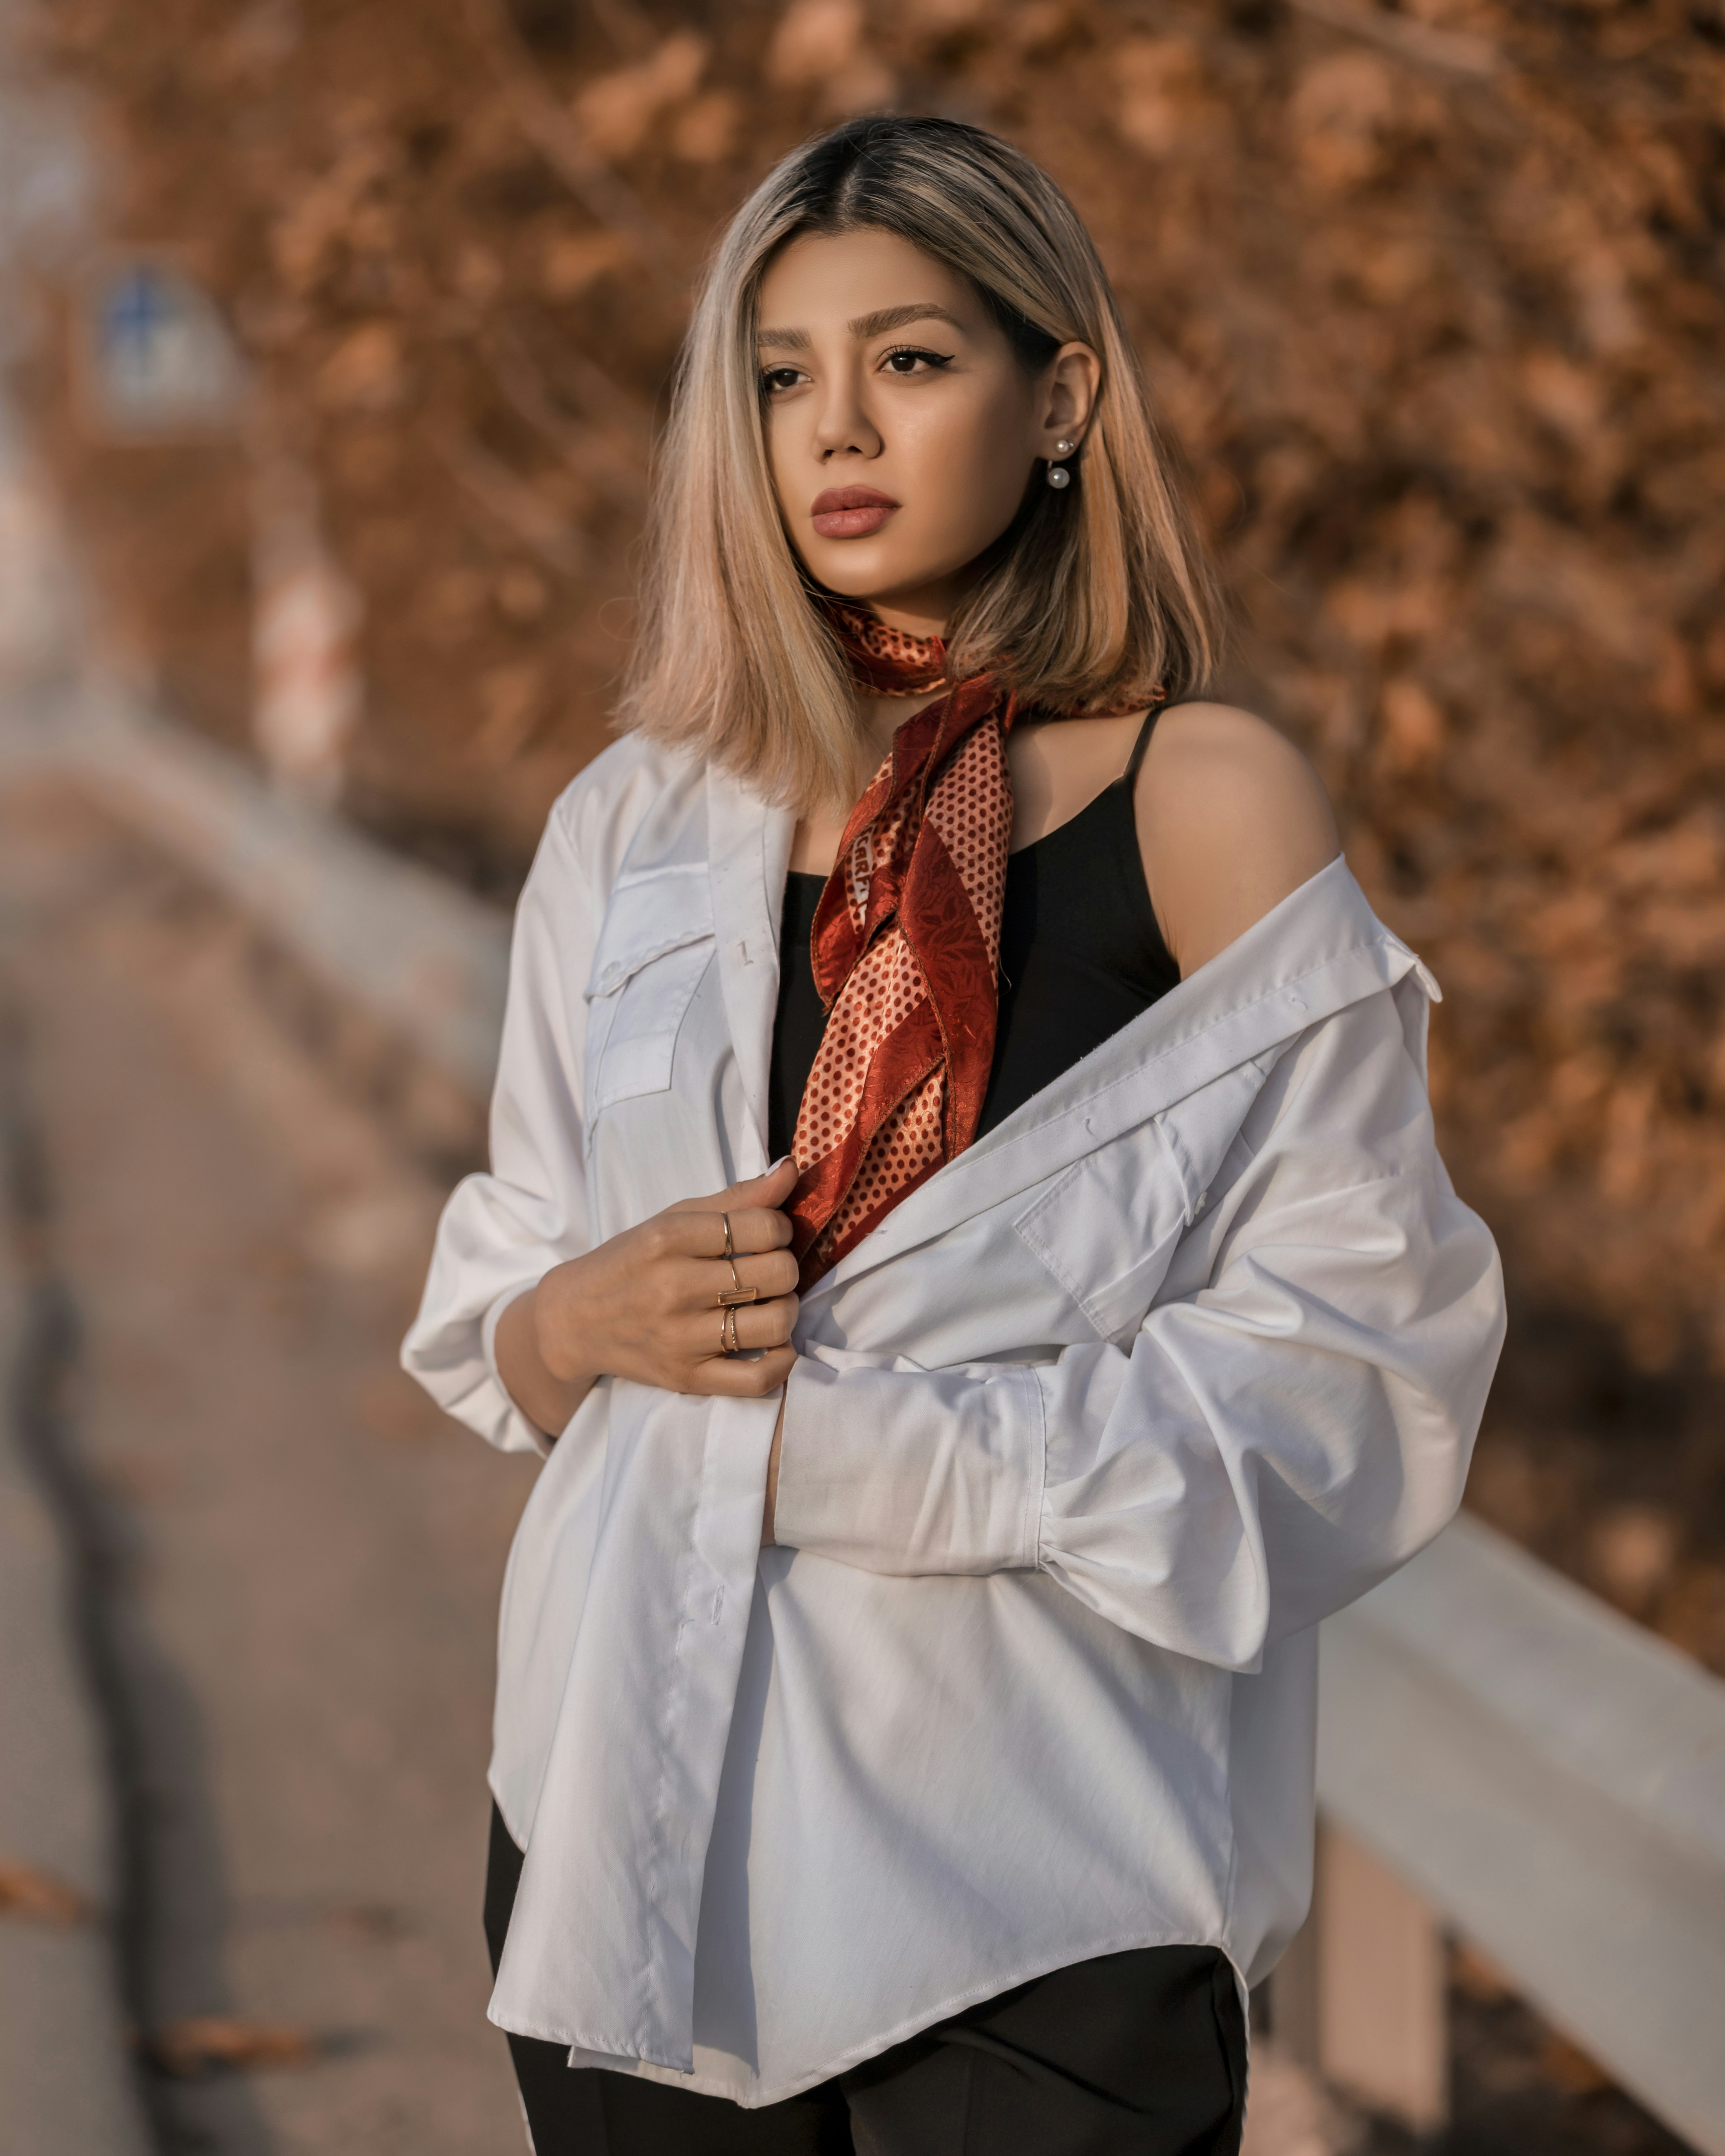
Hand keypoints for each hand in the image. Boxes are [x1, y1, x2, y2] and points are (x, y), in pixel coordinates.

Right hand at [496, 1160, 800, 1435]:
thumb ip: (737, 1197)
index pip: (764, 1226)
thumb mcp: (674, 1219)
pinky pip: (757, 1379)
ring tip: (770, 1303)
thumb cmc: (631, 1262)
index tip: (769, 1234)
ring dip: (787, 1310)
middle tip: (769, 1269)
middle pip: (777, 1273)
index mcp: (669, 1238)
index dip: (782, 1228)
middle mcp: (674, 1287)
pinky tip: (775, 1344)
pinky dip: (782, 1361)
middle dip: (786, 1268)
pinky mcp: (686, 1378)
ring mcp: (680, 1338)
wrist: (574, 1321)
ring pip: (775, 1323)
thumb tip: (792, 1168)